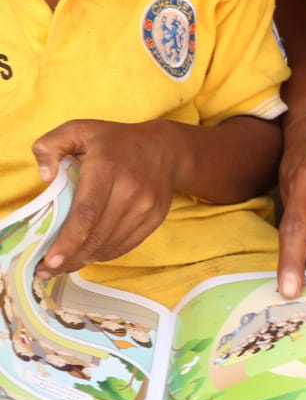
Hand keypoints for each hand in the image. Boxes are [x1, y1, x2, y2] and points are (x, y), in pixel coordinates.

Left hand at [31, 120, 178, 277]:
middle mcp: (131, 189)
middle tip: (46, 269)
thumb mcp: (79, 130)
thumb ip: (51, 146)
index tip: (51, 259)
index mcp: (107, 168)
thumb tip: (45, 177)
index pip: (87, 212)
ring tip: (64, 265)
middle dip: (70, 257)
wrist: (166, 148)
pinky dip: (105, 253)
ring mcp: (147, 205)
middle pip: (97, 233)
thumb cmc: (115, 140)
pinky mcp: (155, 217)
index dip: (69, 239)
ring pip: (111, 243)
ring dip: (85, 258)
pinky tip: (89, 254)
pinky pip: (127, 244)